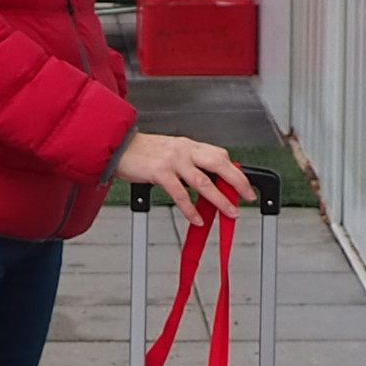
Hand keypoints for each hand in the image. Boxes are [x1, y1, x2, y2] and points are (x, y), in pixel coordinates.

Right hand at [115, 131, 252, 218]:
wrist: (118, 146)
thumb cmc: (143, 152)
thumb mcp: (171, 152)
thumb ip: (189, 164)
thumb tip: (208, 182)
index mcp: (189, 145)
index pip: (220, 155)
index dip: (235, 171)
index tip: (244, 185)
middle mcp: (184, 150)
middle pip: (219, 164)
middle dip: (237, 181)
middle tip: (248, 196)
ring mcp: (173, 161)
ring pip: (204, 182)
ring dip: (220, 199)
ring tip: (231, 212)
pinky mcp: (160, 172)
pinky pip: (180, 194)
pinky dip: (190, 209)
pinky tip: (197, 219)